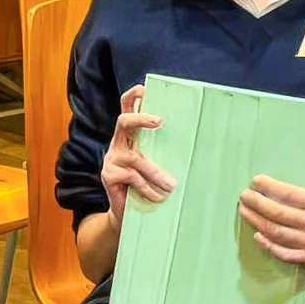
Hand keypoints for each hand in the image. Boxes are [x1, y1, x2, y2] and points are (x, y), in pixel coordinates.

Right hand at [99, 84, 172, 228]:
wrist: (125, 213)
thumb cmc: (147, 184)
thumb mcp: (156, 163)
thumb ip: (163, 151)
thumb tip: (196, 142)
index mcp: (130, 135)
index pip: (127, 107)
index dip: (133, 96)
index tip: (145, 90)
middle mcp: (118, 142)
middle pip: (124, 121)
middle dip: (141, 118)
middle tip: (160, 121)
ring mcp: (111, 158)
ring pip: (136, 159)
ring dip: (156, 172)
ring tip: (171, 185)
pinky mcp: (108, 175)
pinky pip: (132, 178)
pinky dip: (148, 189)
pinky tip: (158, 198)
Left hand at [240, 156, 304, 267]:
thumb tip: (304, 145)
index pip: (291, 194)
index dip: (270, 187)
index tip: (255, 181)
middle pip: (280, 215)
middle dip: (258, 205)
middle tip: (243, 196)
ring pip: (278, 234)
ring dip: (257, 222)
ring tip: (243, 211)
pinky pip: (285, 254)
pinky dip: (269, 246)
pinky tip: (257, 235)